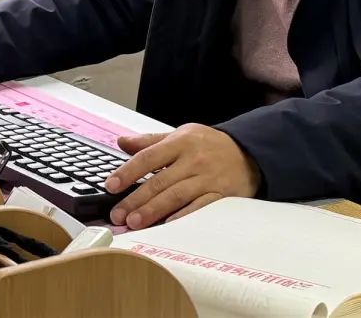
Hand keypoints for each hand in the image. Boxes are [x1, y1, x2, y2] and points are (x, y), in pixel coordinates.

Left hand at [105, 124, 260, 229]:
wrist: (248, 152)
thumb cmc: (210, 145)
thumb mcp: (181, 135)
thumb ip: (150, 141)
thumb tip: (122, 142)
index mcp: (181, 142)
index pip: (148, 157)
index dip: (128, 172)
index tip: (111, 185)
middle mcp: (193, 159)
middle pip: (159, 182)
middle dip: (136, 200)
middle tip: (118, 214)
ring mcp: (207, 178)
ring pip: (176, 196)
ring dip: (153, 211)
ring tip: (134, 223)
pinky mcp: (220, 195)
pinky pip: (198, 207)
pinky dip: (182, 216)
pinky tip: (167, 225)